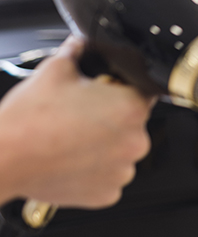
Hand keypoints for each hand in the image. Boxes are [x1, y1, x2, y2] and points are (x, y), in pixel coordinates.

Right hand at [0, 37, 153, 207]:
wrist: (3, 159)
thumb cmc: (29, 120)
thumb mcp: (55, 69)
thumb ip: (78, 50)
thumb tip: (82, 41)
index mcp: (132, 108)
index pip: (143, 90)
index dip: (122, 87)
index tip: (106, 91)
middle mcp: (136, 141)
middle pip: (133, 122)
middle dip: (112, 116)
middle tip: (82, 115)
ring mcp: (122, 171)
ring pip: (121, 150)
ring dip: (105, 144)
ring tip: (73, 138)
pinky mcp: (106, 194)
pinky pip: (108, 176)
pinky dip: (95, 169)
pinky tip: (72, 158)